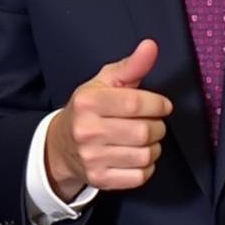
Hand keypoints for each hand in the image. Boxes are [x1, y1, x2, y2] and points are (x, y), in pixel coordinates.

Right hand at [44, 39, 171, 201]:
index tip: (162, 105)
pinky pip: (140, 176)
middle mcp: (87, 130)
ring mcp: (92, 157)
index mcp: (88, 101)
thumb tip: (151, 45)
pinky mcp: (99, 179)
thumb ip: (131, 65)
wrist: (61, 144)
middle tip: (152, 122)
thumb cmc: (89, 109)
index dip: (157, 104)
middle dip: (157, 126)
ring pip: (146, 155)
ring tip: (144, 139)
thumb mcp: (105, 82)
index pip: (135, 103)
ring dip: (154, 147)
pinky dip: (146, 166)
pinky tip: (136, 155)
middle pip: (144, 131)